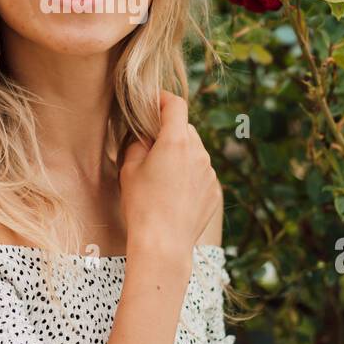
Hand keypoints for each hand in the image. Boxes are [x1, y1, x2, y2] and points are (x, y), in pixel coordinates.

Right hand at [118, 91, 220, 274]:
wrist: (163, 244)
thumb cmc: (142, 206)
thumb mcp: (129, 169)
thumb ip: (138, 143)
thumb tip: (145, 136)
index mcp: (176, 141)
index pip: (176, 104)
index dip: (163, 99)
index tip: (153, 102)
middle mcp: (199, 152)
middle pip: (185, 129)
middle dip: (169, 132)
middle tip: (150, 148)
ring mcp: (210, 172)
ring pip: (195, 152)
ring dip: (181, 155)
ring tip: (161, 178)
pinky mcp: (215, 191)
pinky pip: (201, 174)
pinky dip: (190, 176)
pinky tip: (174, 195)